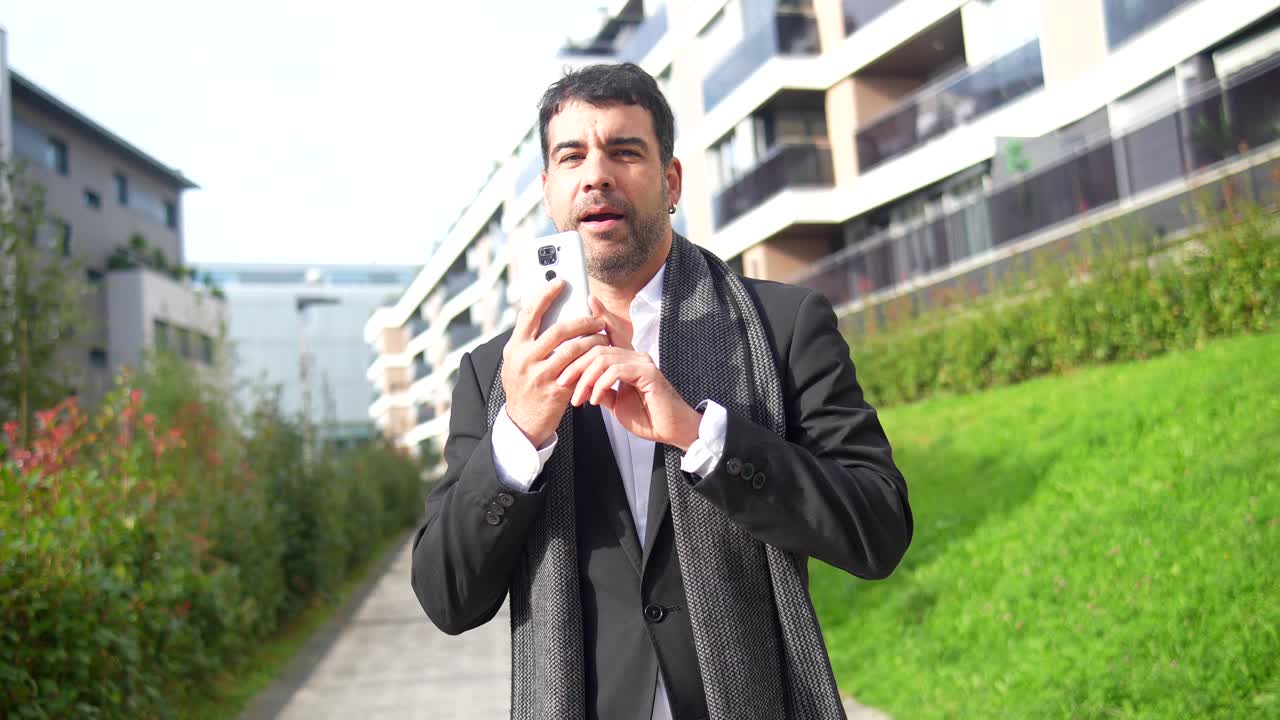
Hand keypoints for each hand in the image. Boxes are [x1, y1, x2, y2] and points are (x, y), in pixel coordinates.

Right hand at [501, 279, 608, 446]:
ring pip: (572, 349)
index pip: (529, 314)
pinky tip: (600, 355)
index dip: (545, 295)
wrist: (522, 422)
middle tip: (595, 317)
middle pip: (558, 330)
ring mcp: (540, 375)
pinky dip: (591, 359)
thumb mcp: (517, 361)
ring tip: (603, 336)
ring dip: (592, 340)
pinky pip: (579, 368)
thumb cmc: (524, 386)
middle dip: (581, 320)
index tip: (560, 281)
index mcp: (514, 347)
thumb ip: (530, 340)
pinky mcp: (555, 390)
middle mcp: (524, 359)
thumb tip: (550, 312)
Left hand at [555, 298, 701, 450]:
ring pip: (604, 358)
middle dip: (576, 365)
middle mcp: (636, 356)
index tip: (589, 299)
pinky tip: (595, 399)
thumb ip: (601, 390)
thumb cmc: (649, 418)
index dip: (601, 315)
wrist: (671, 431)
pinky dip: (601, 385)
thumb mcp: (617, 403)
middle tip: (563, 383)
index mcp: (629, 360)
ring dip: (586, 379)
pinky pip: (616, 371)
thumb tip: (584, 385)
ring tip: (579, 398)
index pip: (612, 333)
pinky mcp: (648, 373)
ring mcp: (643, 362)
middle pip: (598, 348)